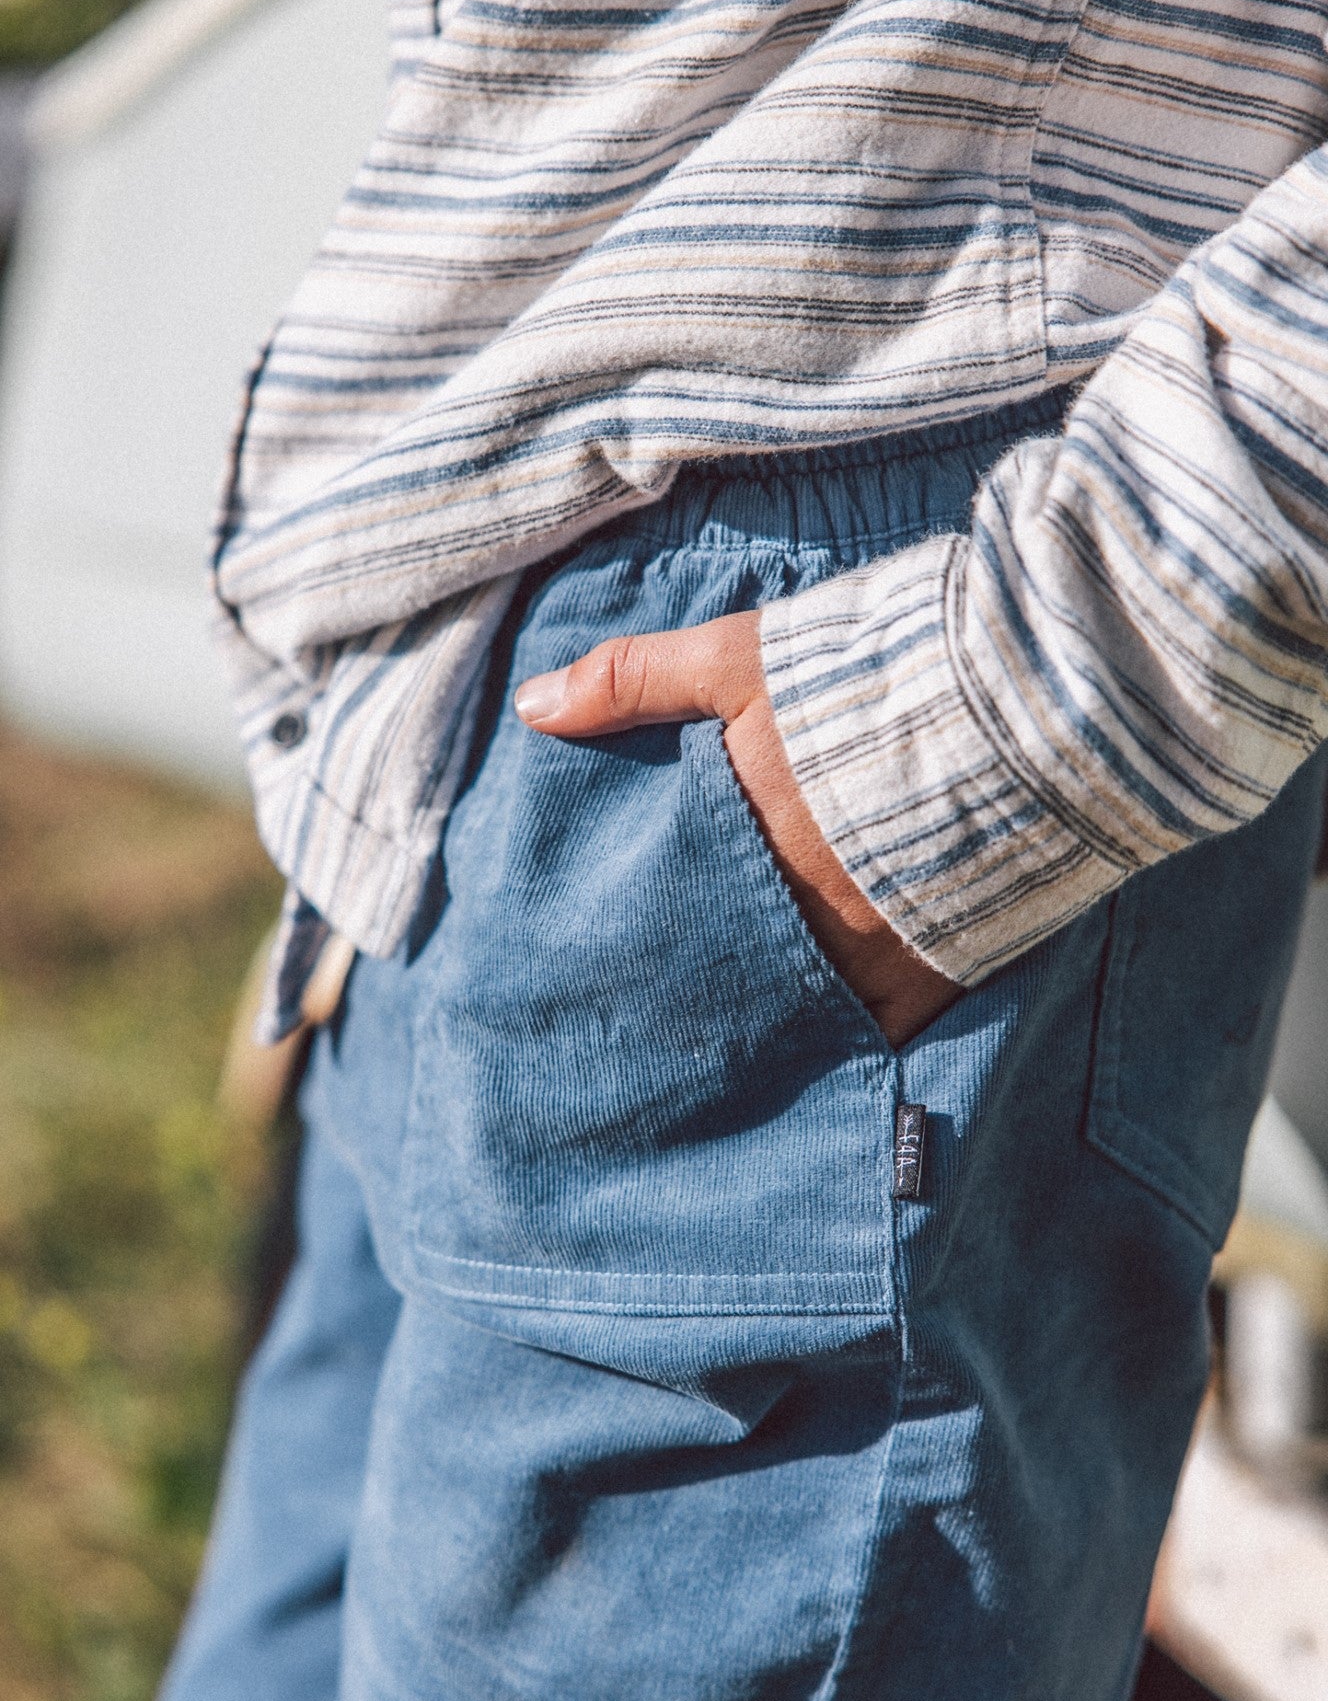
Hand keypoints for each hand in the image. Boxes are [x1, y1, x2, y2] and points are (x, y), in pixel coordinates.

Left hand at [514, 611, 961, 1047]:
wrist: (1028, 700)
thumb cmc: (874, 670)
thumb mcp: (740, 655)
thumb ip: (633, 680)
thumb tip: (531, 707)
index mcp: (741, 848)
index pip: (667, 919)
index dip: (639, 947)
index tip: (607, 973)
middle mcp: (799, 919)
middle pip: (728, 981)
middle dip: (700, 997)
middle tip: (664, 1031)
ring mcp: (872, 957)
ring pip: (798, 1015)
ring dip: (771, 1022)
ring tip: (739, 1045)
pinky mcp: (942, 973)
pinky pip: (882, 1030)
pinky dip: (855, 1036)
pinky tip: (832, 1045)